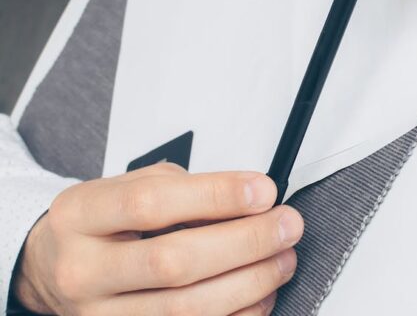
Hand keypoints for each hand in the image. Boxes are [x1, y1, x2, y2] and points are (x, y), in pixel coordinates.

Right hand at [11, 163, 303, 315]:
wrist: (55, 268)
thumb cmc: (103, 223)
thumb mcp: (128, 187)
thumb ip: (184, 190)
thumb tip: (253, 199)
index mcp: (82, 216)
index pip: (152, 203)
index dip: (216, 196)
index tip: (263, 190)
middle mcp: (83, 270)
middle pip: (174, 261)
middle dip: (245, 242)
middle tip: (287, 225)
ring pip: (186, 308)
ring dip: (250, 282)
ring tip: (283, 258)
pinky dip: (239, 315)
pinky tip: (262, 293)